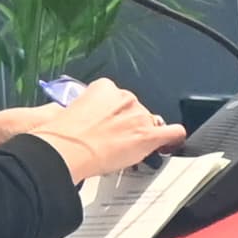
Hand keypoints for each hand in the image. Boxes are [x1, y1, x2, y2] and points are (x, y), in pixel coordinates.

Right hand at [15, 80, 183, 176]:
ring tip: (126, 147)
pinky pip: (171, 133)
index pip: (117, 96)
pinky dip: (173, 137)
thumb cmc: (64, 134)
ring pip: (149, 121)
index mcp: (104, 87)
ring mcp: (139, 116)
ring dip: (142, 132)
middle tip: (113, 138)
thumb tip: (78, 114)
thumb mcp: (68, 110)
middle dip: (128, 123)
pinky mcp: (148, 135)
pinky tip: (172, 141)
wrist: (67, 150)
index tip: (107, 121)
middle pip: (135, 109)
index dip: (113, 112)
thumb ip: (82, 108)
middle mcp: (125, 97)